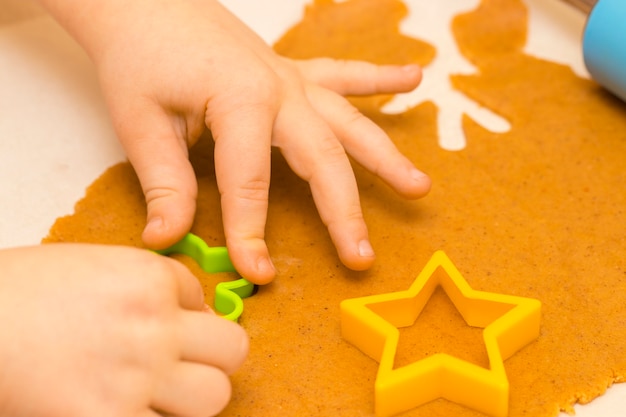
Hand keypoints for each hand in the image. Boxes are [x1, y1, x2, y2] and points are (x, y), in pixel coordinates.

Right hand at [0, 244, 247, 416]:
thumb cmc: (20, 294)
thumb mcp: (94, 264)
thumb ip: (150, 285)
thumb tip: (196, 313)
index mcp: (149, 278)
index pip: (205, 301)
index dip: (186, 319)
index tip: (163, 331)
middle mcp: (154, 325)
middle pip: (233, 350)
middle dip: (211, 360)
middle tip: (181, 369)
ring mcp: (138, 376)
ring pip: (215, 396)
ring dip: (192, 400)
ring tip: (155, 398)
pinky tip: (128, 412)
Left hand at [38, 0, 430, 283]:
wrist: (143, 0)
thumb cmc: (139, 55)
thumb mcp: (141, 122)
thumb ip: (164, 183)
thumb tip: (166, 239)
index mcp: (239, 101)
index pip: (249, 182)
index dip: (251, 232)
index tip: (257, 271)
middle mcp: (278, 89)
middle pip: (322, 158)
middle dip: (343, 213)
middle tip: (362, 256)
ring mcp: (291, 77)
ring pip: (349, 121)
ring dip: (386, 156)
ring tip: (419, 187)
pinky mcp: (291, 71)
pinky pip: (344, 75)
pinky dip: (379, 79)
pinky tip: (414, 79)